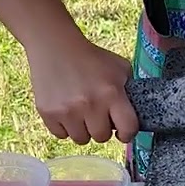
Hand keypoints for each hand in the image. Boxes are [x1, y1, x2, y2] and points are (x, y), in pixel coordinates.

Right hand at [25, 37, 139, 143]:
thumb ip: (130, 90)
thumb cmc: (91, 58)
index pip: (128, 129)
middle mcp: (90, 104)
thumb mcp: (120, 68)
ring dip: (82, 129)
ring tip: (80, 112)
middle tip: (96, 114)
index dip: (127, 133)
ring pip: (81, 139)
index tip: (122, 131)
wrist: (55, 46)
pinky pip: (61, 135)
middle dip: (101, 128)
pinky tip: (65, 110)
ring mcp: (67, 111)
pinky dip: (64, 127)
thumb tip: (136, 112)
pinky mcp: (48, 113)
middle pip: (101, 137)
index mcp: (112, 93)